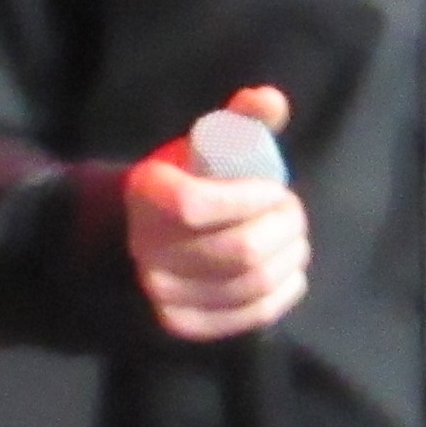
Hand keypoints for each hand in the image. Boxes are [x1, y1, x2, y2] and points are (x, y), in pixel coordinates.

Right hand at [124, 85, 305, 339]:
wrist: (130, 239)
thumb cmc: (179, 184)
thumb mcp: (201, 146)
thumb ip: (238, 121)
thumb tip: (272, 100)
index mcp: (146, 195)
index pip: (199, 205)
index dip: (252, 198)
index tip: (275, 189)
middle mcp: (145, 250)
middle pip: (238, 249)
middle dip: (283, 229)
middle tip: (293, 213)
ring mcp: (163, 294)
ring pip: (249, 283)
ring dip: (289, 259)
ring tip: (295, 241)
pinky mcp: (183, 326)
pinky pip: (246, 315)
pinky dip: (282, 293)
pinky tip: (289, 273)